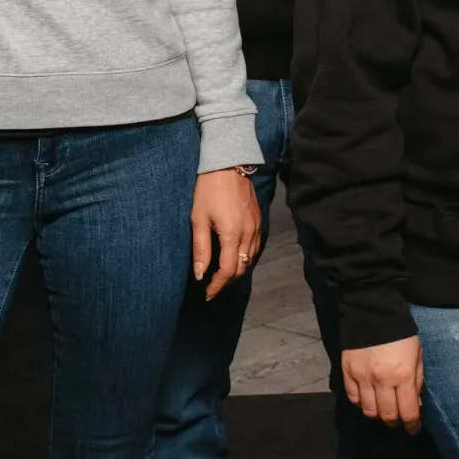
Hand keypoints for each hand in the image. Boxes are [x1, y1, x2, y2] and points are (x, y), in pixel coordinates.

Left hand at [191, 168, 260, 300]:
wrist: (229, 163)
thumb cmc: (208, 190)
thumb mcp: (198, 218)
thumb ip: (201, 248)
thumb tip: (200, 275)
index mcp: (232, 235)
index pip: (228, 271)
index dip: (218, 285)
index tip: (208, 294)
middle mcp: (249, 234)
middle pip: (242, 268)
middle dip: (227, 281)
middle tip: (212, 287)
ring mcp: (257, 227)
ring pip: (251, 259)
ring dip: (237, 270)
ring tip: (222, 275)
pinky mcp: (259, 220)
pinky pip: (255, 247)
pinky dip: (246, 258)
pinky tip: (235, 257)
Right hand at [342, 335, 423, 433]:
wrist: (372, 311)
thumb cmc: (401, 332)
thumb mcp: (417, 354)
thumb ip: (417, 381)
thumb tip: (416, 405)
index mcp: (403, 375)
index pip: (408, 412)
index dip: (412, 425)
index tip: (413, 429)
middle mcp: (382, 380)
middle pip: (387, 415)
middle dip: (395, 421)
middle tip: (398, 419)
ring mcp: (362, 377)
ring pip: (369, 411)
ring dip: (378, 414)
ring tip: (382, 408)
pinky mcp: (348, 372)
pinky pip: (353, 398)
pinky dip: (361, 403)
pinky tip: (368, 398)